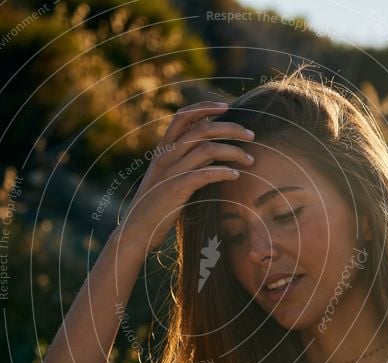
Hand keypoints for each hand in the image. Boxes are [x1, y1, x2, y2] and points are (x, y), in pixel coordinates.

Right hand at [118, 101, 254, 253]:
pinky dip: (224, 172)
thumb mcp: (168, 178)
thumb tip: (213, 151)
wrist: (136, 231)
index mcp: (163, 150)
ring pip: (207, 149)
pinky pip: (205, 174)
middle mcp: (166, 156)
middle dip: (231, 128)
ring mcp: (170, 172)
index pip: (183, 116)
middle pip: (202, 129)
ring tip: (250, 160)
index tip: (227, 107)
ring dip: (234, 151)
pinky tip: (236, 175)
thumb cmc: (156, 207)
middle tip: (251, 135)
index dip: (205, 107)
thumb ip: (186, 162)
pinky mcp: (176, 189)